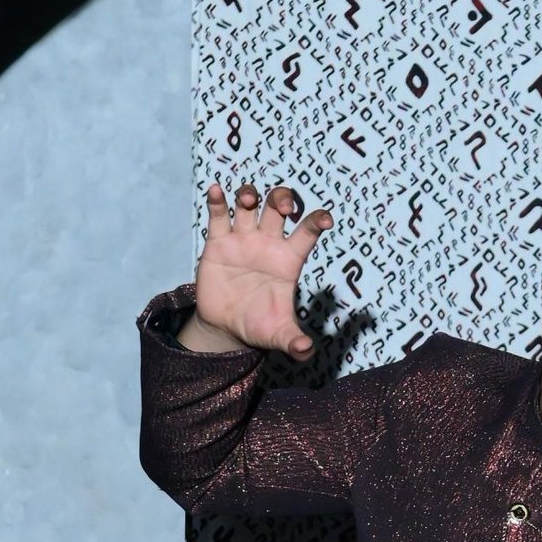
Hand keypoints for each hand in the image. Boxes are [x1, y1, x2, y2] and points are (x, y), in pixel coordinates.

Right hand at [183, 181, 333, 355]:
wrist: (226, 328)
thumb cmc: (259, 326)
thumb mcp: (278, 335)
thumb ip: (294, 342)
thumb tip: (305, 351)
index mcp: (288, 260)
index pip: (307, 233)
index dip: (316, 221)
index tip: (325, 219)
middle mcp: (268, 244)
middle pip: (278, 207)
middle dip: (282, 199)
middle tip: (282, 208)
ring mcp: (243, 239)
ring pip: (249, 203)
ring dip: (250, 194)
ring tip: (247, 200)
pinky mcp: (218, 242)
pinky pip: (219, 215)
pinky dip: (218, 200)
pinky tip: (217, 191)